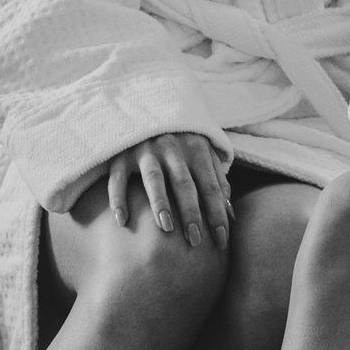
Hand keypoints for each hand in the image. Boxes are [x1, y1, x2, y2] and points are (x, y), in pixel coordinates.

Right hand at [107, 133, 230, 249]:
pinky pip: (118, 178)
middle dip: (191, 213)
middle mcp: (172, 149)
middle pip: (184, 184)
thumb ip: (217, 181)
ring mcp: (145, 150)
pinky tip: (122, 220)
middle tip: (195, 241)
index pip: (211, 186)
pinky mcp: (121, 154)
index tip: (222, 241)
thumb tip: (230, 216)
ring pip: (154, 179)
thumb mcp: (204, 153)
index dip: (218, 214)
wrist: (147, 108)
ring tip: (166, 228)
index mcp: (197, 150)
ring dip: (160, 203)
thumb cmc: (183, 141)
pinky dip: (118, 198)